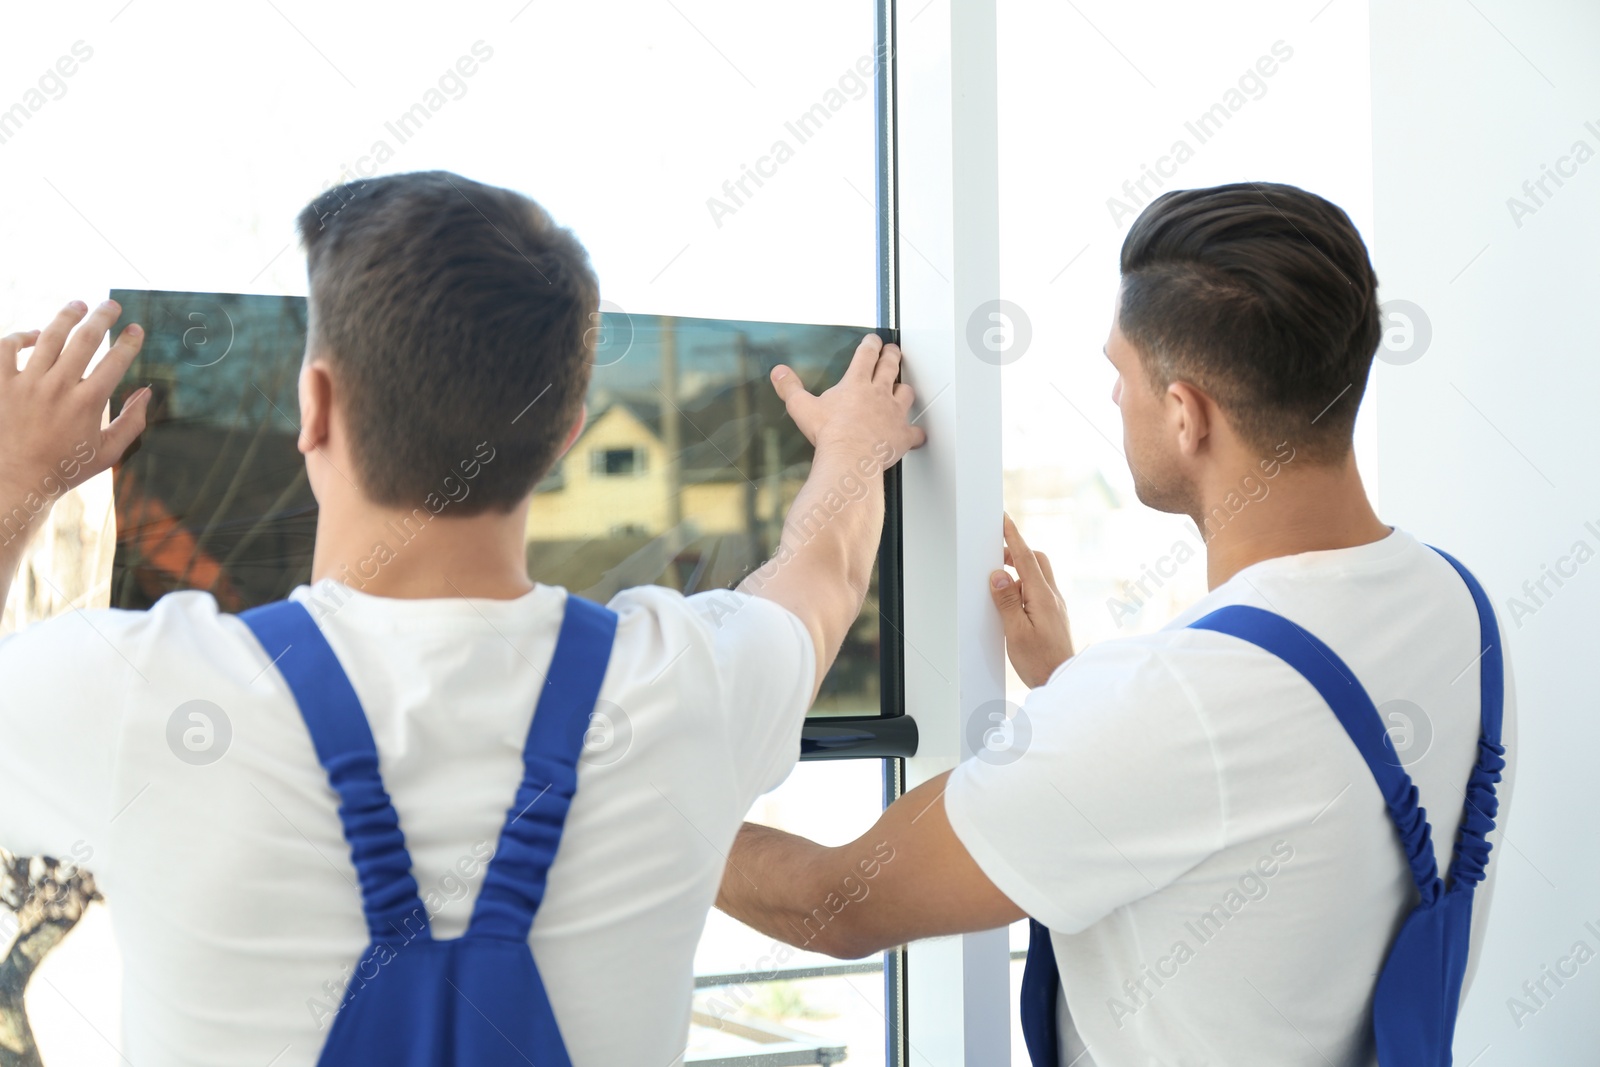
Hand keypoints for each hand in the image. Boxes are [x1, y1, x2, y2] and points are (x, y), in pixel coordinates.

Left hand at [0, 300, 150, 531]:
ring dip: (66, 316)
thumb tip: (146, 393)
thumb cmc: (66, 468)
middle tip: (112, 305)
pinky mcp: (0, 384)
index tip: (136, 329)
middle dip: (102, 317)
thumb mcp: (109, 452)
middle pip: (84, 339)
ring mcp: (26, 383)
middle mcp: (58, 387)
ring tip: (78, 305)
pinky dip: (20, 336)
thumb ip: (132, 422)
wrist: (16, 480)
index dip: (129, 342)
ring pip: (48, 336)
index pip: (115, 361)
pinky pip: (6, 348)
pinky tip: (32, 335)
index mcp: (87, 403)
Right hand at [770, 333, 925, 471]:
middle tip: (893, 351)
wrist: (849, 458)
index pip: (867, 355)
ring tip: (903, 388)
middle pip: (890, 366)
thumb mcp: (801, 407)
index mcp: (856, 383)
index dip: (871, 344)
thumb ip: (790, 388)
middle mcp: (879, 393)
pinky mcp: (902, 434)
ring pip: (905, 393)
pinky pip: (914, 431)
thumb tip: (779, 373)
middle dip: (892, 355)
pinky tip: (915, 434)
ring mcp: (894, 413)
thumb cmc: (829, 434)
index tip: (874, 340)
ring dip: (904, 389)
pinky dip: (915, 433)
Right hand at [990, 513, 1072, 687]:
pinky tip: (1013, 603)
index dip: (1013, 536)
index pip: (1026, 558)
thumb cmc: (1040, 661)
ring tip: (1000, 584)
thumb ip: (1007, 600)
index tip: (1004, 520)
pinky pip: (1039, 591)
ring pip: (1038, 575)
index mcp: (1043, 597)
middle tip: (996, 552)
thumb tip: (998, 574)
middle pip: (1036, 561)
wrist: (1062, 682)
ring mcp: (1055, 606)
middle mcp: (1053, 597)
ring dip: (1019, 571)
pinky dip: (1024, 587)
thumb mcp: (1015, 631)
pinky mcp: (1054, 616)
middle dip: (1017, 551)